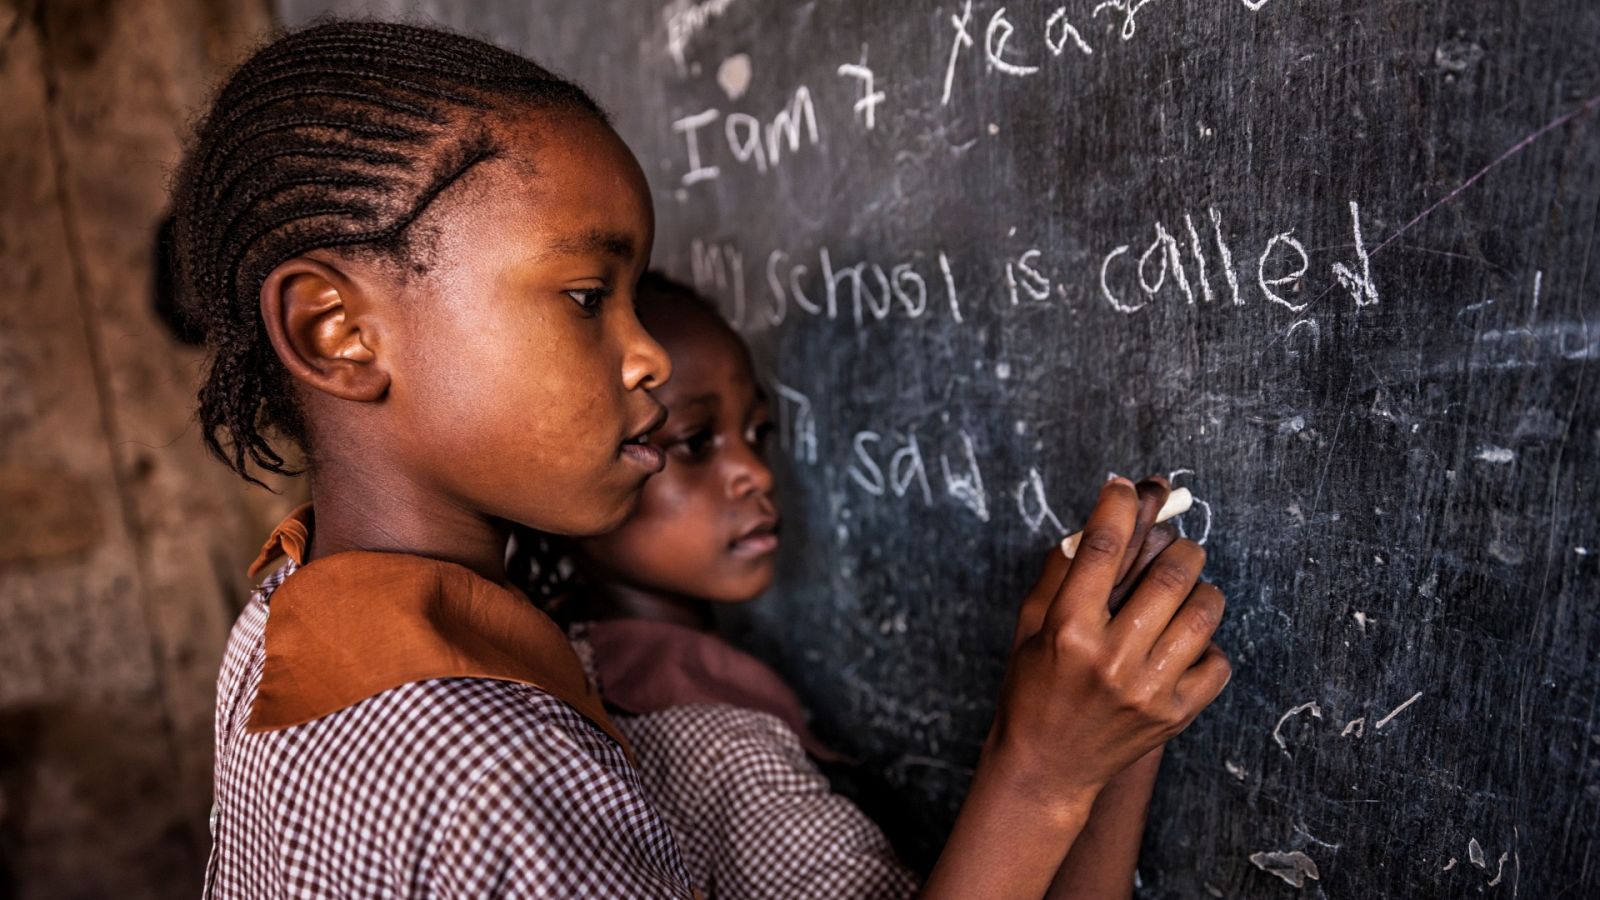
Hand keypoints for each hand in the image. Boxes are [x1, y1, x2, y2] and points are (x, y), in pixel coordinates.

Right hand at [987, 477, 1229, 815]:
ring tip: (1186, 592)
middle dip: (1180, 546)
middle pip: (1171, 572)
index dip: (1121, 502)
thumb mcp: (1032, 625)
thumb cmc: (1033, 687)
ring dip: (1201, 588)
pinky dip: (1206, 644)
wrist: (1046, 767)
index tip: (1127, 487)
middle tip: (1175, 546)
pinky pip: (1217, 659)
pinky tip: (1183, 646)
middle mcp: (1111, 658)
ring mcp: (1148, 689)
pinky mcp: (1175, 715)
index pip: (1105, 544)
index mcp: (1068, 629)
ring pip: (1204, 609)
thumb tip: (1104, 515)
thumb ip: (1063, 571)